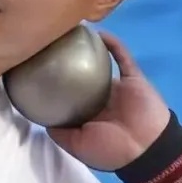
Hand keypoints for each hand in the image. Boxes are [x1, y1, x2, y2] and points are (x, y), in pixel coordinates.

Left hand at [48, 31, 170, 169]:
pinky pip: (123, 57)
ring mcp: (116, 87)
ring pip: (99, 64)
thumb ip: (58, 131)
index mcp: (86, 114)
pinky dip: (113, 44)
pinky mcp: (132, 78)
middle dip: (67, 64)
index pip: (66, 96)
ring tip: (69, 36)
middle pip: (80, 76)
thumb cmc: (109, 149)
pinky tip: (97, 33)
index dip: (52, 85)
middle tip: (49, 48)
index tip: (35, 72)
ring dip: (87, 51)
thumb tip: (40, 117)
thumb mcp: (75, 145)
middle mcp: (99, 98)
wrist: (145, 148)